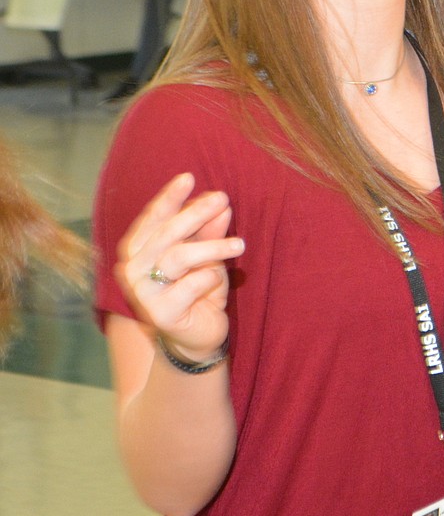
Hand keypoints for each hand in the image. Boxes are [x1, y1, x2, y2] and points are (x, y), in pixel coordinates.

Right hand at [115, 172, 244, 360]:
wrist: (198, 338)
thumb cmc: (197, 290)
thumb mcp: (206, 256)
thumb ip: (209, 232)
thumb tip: (221, 203)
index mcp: (136, 251)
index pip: (152, 219)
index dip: (169, 198)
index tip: (189, 177)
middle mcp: (132, 270)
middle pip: (165, 234)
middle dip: (195, 213)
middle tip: (222, 199)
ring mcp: (143, 293)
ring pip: (178, 257)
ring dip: (212, 246)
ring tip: (240, 245)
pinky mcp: (160, 314)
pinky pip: (190, 285)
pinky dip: (209, 277)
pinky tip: (219, 278)